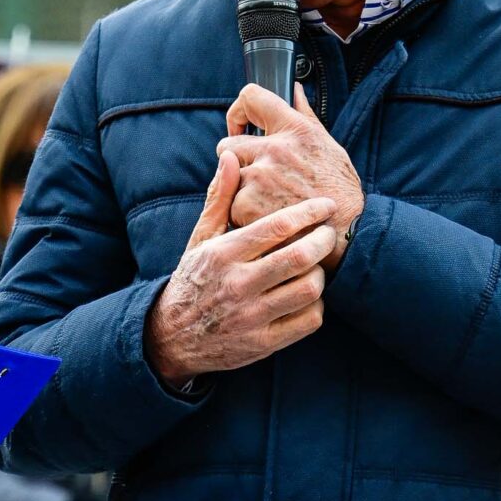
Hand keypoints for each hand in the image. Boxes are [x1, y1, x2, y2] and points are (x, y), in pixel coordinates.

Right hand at [144, 149, 340, 389]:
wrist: (172, 337)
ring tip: (315, 266)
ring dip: (320, 274)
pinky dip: (316, 305)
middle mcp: (238, 285)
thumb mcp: (201, 239)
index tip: (325, 205)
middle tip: (328, 234)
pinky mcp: (263, 343)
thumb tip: (230, 157)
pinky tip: (307, 296)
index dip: (309, 212)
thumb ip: (220, 198)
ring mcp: (251, 317)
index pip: (277, 227)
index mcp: (224, 254)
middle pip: (299, 257)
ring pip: (309, 289)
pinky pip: (308, 320)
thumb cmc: (194, 279)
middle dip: (323, 240)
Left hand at [221, 83, 363, 260]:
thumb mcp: (329, 145)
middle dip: (236, 161)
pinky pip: (230, 206)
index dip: (238, 113)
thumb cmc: (341, 190)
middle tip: (255, 179)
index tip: (239, 129)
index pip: (250, 97)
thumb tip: (295, 90)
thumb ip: (305, 116)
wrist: (349, 232)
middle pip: (227, 145)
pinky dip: (242, 215)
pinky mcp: (248, 206)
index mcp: (294, 129)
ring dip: (240, 191)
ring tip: (266, 204)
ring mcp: (259, 177)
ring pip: (227, 178)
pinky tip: (265, 219)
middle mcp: (274, 148)